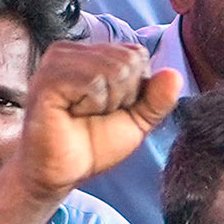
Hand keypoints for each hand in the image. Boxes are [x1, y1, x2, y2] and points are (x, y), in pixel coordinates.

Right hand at [21, 38, 178, 195]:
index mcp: (92, 54)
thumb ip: (157, 99)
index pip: (136, 53)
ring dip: (107, 103)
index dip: (134, 89)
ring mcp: (57, 61)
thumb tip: (175, 75)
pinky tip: (72, 113)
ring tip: (83, 114)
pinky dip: (92, 104)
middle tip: (94, 114)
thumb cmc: (92, 144)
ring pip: (113, 68)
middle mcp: (72, 50)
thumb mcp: (136, 121)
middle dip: (122, 96)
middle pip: (128, 60)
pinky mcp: (48, 78)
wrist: (62, 172)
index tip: (110, 109)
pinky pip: (92, 81)